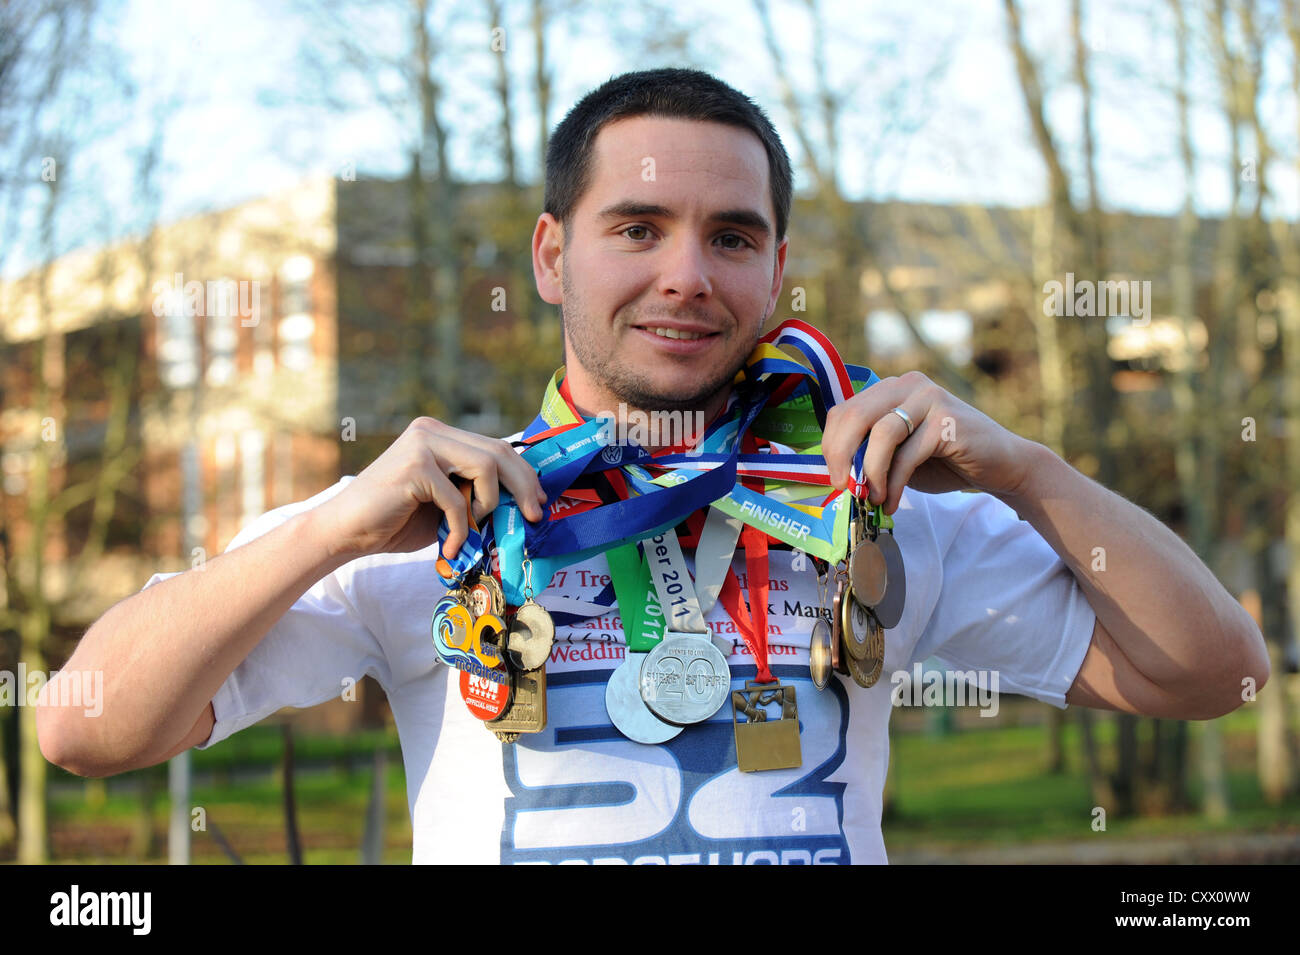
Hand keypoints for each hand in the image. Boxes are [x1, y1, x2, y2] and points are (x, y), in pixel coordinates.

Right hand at [315, 417, 547, 560]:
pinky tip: (450, 547)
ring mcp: (422, 444)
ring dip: (488, 505)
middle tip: (533, 516)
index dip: (523, 474)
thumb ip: (474, 493)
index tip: (538, 501)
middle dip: (523, 485)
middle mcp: (432, 431)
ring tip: (473, 531)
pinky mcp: (414, 466)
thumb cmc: (396, 521)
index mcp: (440, 435)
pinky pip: (457, 499)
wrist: (346, 530)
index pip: (496, 446)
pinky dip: (459, 528)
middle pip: (498, 451)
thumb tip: (522, 503)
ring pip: (485, 467)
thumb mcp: (446, 503)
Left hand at [821, 371, 1035, 513]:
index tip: (834, 478)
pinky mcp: (947, 420)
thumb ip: (869, 453)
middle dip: (841, 456)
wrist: (1001, 466)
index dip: (831, 446)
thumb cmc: (944, 461)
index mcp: (890, 389)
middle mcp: (907, 385)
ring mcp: (929, 398)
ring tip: (872, 498)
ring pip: (881, 434)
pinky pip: (907, 455)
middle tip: (842, 487)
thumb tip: (837, 474)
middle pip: (855, 415)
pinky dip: (893, 483)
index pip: (844, 410)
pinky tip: (891, 502)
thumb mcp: (897, 454)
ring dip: (870, 473)